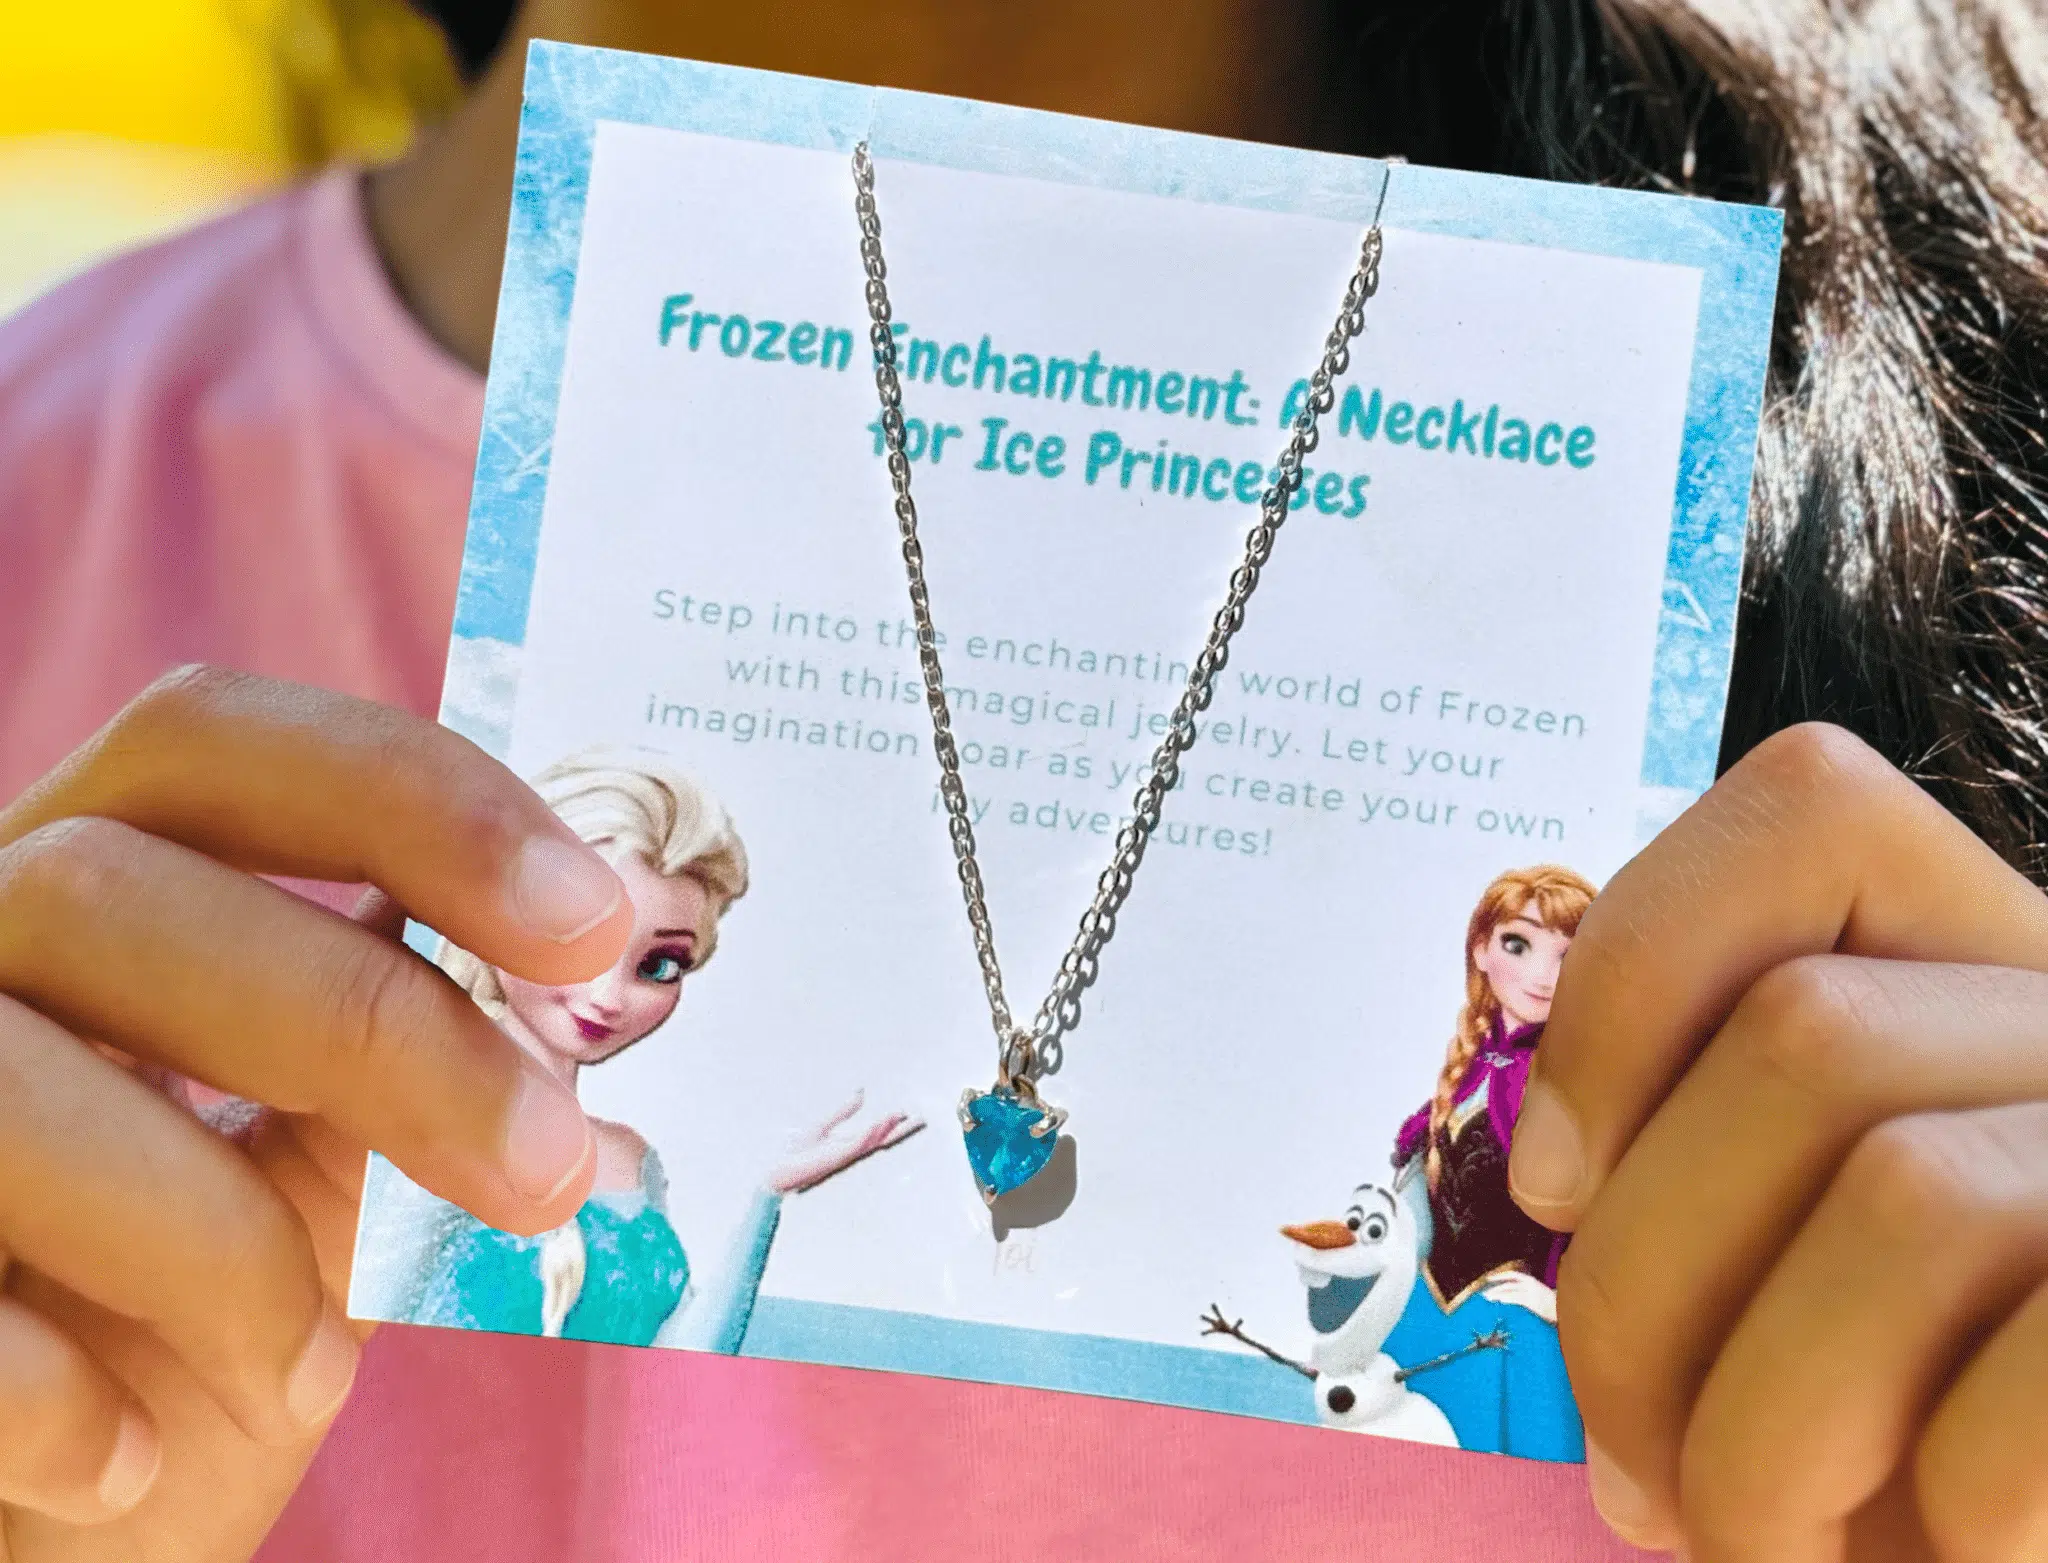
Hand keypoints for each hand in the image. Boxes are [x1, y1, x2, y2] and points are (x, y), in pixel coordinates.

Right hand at [0, 668, 632, 1560]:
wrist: (26, 1528)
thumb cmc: (167, 1345)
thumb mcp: (305, 1211)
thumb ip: (385, 1098)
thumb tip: (560, 1016)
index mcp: (91, 892)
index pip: (221, 744)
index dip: (412, 800)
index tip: (595, 919)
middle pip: (114, 886)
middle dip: (371, 1027)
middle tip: (552, 1168)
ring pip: (14, 1082)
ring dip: (211, 1242)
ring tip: (306, 1376)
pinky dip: (44, 1393)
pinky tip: (125, 1462)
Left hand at [768, 1090, 922, 1193]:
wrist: (776, 1171)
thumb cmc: (796, 1151)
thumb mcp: (823, 1124)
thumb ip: (843, 1111)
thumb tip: (861, 1092)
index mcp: (850, 1144)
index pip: (880, 1133)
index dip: (897, 1124)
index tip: (914, 1114)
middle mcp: (851, 1151)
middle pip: (882, 1139)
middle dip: (901, 1129)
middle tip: (922, 1118)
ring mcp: (843, 1156)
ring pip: (870, 1140)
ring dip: (885, 1127)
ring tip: (900, 1114)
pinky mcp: (832, 1159)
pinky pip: (853, 1145)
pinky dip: (866, 1135)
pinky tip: (875, 1124)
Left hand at [1480, 1271, 1557, 1323]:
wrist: (1567, 1309)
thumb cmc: (1553, 1305)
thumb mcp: (1539, 1294)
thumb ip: (1526, 1293)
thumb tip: (1508, 1296)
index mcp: (1532, 1281)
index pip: (1513, 1275)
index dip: (1500, 1276)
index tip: (1489, 1278)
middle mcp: (1531, 1284)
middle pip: (1509, 1283)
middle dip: (1495, 1288)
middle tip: (1483, 1294)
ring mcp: (1532, 1292)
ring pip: (1511, 1290)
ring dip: (1498, 1294)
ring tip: (1488, 1298)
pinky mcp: (1533, 1301)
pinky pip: (1517, 1298)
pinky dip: (1508, 1298)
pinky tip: (1500, 1301)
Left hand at [1508, 725, 2047, 1560]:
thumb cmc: (1938, 1413)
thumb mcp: (1819, 1251)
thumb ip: (1722, 1160)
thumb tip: (1562, 1186)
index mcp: (1992, 966)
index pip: (1814, 809)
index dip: (1635, 980)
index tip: (1551, 1184)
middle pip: (1808, 1036)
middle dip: (1644, 1291)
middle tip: (1629, 1470)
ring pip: (1911, 1196)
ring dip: (1764, 1435)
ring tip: (1748, 1538)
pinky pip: (2033, 1386)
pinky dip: (1939, 1515)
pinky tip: (1945, 1553)